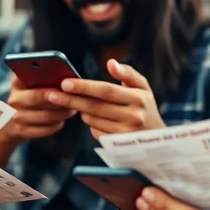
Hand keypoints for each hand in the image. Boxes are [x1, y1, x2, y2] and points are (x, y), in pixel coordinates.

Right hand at [0, 76, 76, 143]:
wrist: (9, 123)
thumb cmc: (28, 99)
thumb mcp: (28, 86)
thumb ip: (42, 78)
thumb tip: (67, 77)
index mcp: (17, 83)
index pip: (31, 76)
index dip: (48, 78)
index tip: (64, 82)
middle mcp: (14, 99)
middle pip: (39, 97)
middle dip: (59, 98)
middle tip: (73, 98)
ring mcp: (16, 117)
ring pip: (45, 116)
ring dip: (62, 113)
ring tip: (72, 110)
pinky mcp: (21, 131)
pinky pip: (45, 129)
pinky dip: (56, 125)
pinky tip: (62, 121)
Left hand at [46, 60, 164, 139]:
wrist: (157, 139)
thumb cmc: (145, 107)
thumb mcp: (143, 88)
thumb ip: (127, 73)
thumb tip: (110, 63)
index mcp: (138, 99)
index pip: (106, 91)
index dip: (84, 86)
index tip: (65, 82)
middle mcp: (133, 117)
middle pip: (94, 106)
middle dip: (71, 99)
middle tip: (52, 94)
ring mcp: (124, 134)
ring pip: (91, 119)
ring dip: (82, 110)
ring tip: (83, 104)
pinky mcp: (117, 146)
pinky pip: (94, 132)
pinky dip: (91, 123)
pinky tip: (97, 119)